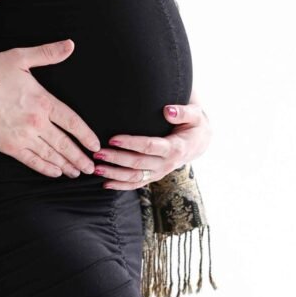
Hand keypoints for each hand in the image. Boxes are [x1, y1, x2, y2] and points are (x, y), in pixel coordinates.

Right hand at [0, 41, 100, 177]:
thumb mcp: (21, 57)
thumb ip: (48, 53)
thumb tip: (70, 45)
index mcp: (43, 101)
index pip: (72, 122)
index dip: (86, 135)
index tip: (95, 144)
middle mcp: (37, 123)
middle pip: (64, 144)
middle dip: (79, 157)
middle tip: (90, 167)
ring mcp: (23, 137)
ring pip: (51, 155)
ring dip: (66, 165)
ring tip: (77, 172)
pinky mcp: (9, 147)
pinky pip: (32, 161)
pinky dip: (45, 168)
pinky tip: (54, 173)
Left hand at [92, 100, 211, 190]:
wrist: (199, 142)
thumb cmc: (194, 124)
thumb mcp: (195, 115)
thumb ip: (183, 112)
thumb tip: (168, 111)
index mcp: (175, 147)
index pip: (149, 146)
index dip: (131, 143)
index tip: (113, 138)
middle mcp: (167, 163)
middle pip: (138, 164)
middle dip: (116, 159)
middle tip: (97, 154)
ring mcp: (160, 172)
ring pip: (135, 177)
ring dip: (115, 174)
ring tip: (95, 169)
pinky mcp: (155, 176)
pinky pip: (137, 184)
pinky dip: (121, 185)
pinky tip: (105, 183)